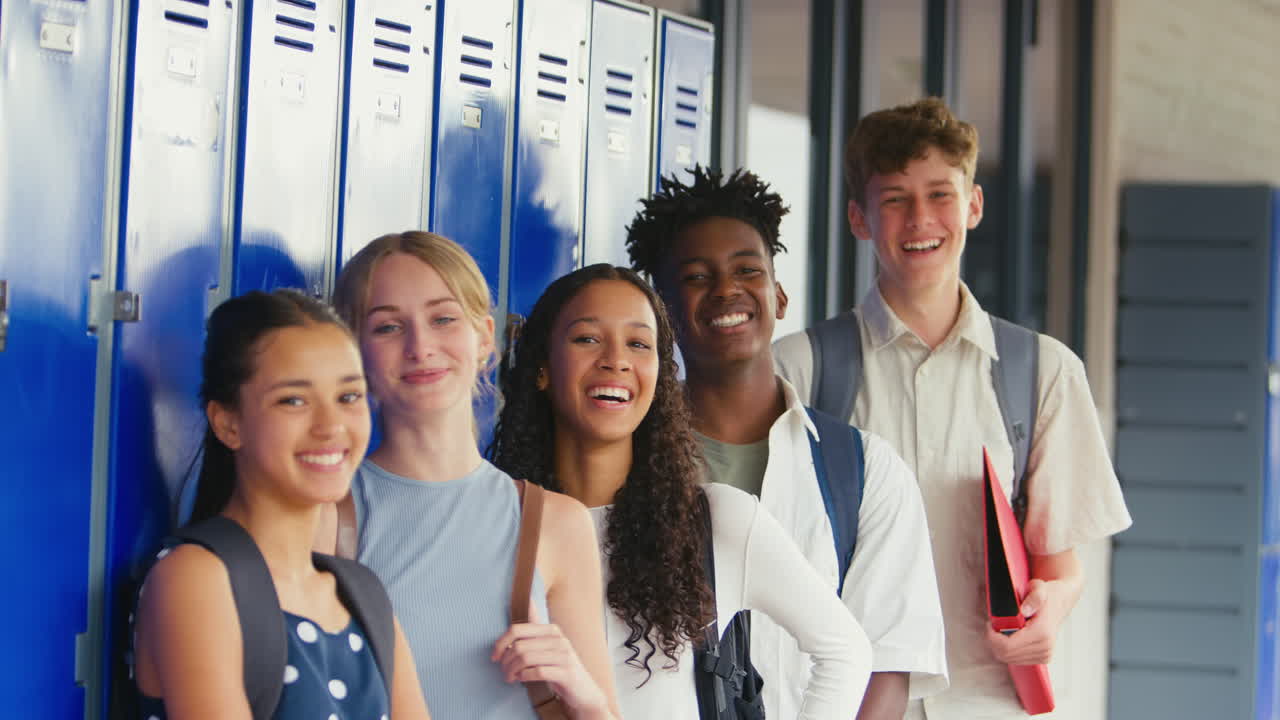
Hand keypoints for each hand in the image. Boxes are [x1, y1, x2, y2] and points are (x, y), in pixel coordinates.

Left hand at [491, 605, 611, 718]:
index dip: (501, 642)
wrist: (584, 691)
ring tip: (510, 678)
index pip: (518, 629)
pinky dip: (524, 677)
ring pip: (526, 659)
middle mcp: (559, 640)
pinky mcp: (566, 673)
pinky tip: (522, 680)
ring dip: (512, 671)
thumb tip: (529, 599)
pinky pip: (537, 672)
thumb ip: (537, 628)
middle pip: (519, 646)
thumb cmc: (561, 668)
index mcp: (552, 630)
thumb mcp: (550, 646)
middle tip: (504, 672)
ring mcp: (564, 656)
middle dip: (506, 661)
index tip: (495, 656)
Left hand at [985, 578, 1069, 664]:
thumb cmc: (1047, 595)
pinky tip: (1010, 636)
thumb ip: (1034, 597)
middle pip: (1005, 655)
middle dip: (994, 640)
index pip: (1007, 646)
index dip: (992, 636)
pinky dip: (1008, 649)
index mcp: (1042, 632)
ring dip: (1000, 645)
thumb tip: (1025, 610)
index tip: (990, 623)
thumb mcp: (1039, 588)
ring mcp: (1045, 654)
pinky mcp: (1043, 658)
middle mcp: (1045, 647)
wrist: (1059, 603)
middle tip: (994, 625)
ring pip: (1009, 659)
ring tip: (1003, 629)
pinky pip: (1016, 660)